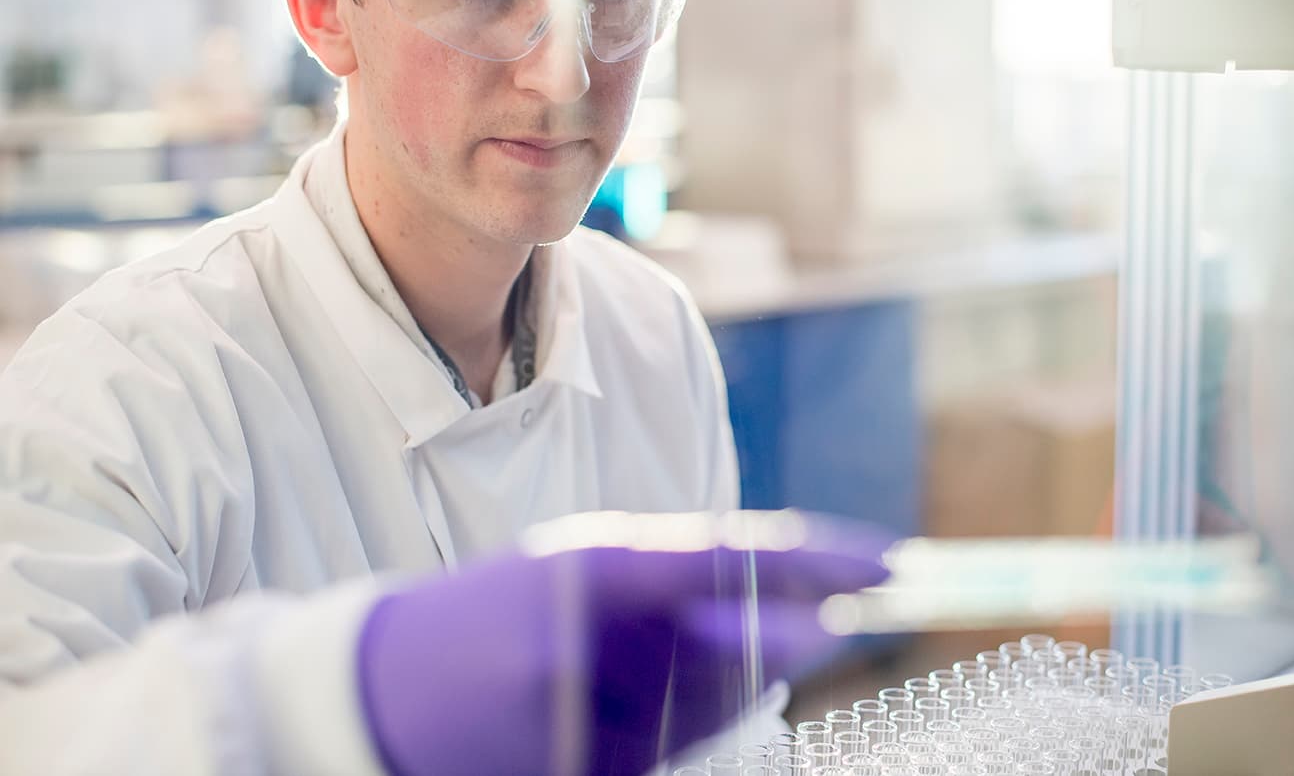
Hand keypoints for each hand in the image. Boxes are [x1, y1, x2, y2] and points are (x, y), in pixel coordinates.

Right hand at [355, 510, 891, 775]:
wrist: (384, 693)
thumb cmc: (487, 615)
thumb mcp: (570, 569)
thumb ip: (668, 584)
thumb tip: (782, 620)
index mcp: (595, 565)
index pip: (741, 556)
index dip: (828, 560)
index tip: (893, 563)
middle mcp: (600, 641)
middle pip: (747, 649)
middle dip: (800, 637)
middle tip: (846, 619)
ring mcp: (591, 718)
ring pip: (716, 708)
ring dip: (732, 683)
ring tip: (669, 659)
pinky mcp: (585, 772)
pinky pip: (669, 753)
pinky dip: (681, 726)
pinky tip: (637, 700)